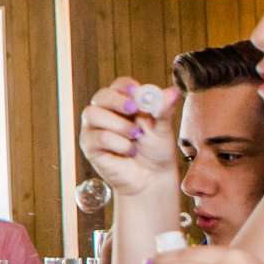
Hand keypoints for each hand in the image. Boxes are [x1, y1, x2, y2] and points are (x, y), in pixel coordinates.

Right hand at [78, 77, 181, 197]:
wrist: (151, 178)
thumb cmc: (156, 151)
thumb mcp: (163, 129)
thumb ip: (163, 110)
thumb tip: (173, 91)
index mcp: (124, 104)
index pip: (119, 86)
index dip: (126, 87)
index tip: (137, 92)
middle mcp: (106, 113)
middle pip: (101, 96)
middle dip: (117, 101)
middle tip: (134, 109)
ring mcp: (94, 128)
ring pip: (93, 114)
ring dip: (118, 124)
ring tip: (136, 136)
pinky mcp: (90, 146)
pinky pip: (97, 136)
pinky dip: (118, 143)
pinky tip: (129, 151)